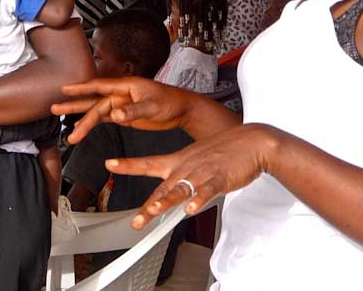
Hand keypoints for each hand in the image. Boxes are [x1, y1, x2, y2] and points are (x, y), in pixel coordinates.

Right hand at [51, 77, 199, 142]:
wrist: (182, 110)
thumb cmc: (171, 103)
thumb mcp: (153, 107)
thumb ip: (134, 111)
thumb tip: (114, 115)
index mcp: (127, 86)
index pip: (100, 86)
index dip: (82, 87)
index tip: (65, 88)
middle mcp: (121, 93)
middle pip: (94, 101)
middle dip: (75, 105)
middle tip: (54, 109)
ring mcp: (121, 104)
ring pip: (97, 112)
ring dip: (82, 121)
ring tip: (67, 132)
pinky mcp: (124, 115)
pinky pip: (104, 119)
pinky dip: (92, 125)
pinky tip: (80, 131)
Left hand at [107, 123, 281, 227]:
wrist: (252, 141)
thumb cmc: (226, 150)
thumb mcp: (198, 158)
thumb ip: (182, 175)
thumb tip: (171, 192)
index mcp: (180, 160)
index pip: (149, 163)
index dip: (128, 164)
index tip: (110, 163)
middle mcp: (188, 166)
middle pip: (164, 187)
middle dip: (149, 204)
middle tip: (137, 220)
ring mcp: (204, 172)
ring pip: (182, 188)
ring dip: (168, 201)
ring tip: (155, 211)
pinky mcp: (220, 177)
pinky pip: (208, 189)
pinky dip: (199, 198)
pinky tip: (192, 208)